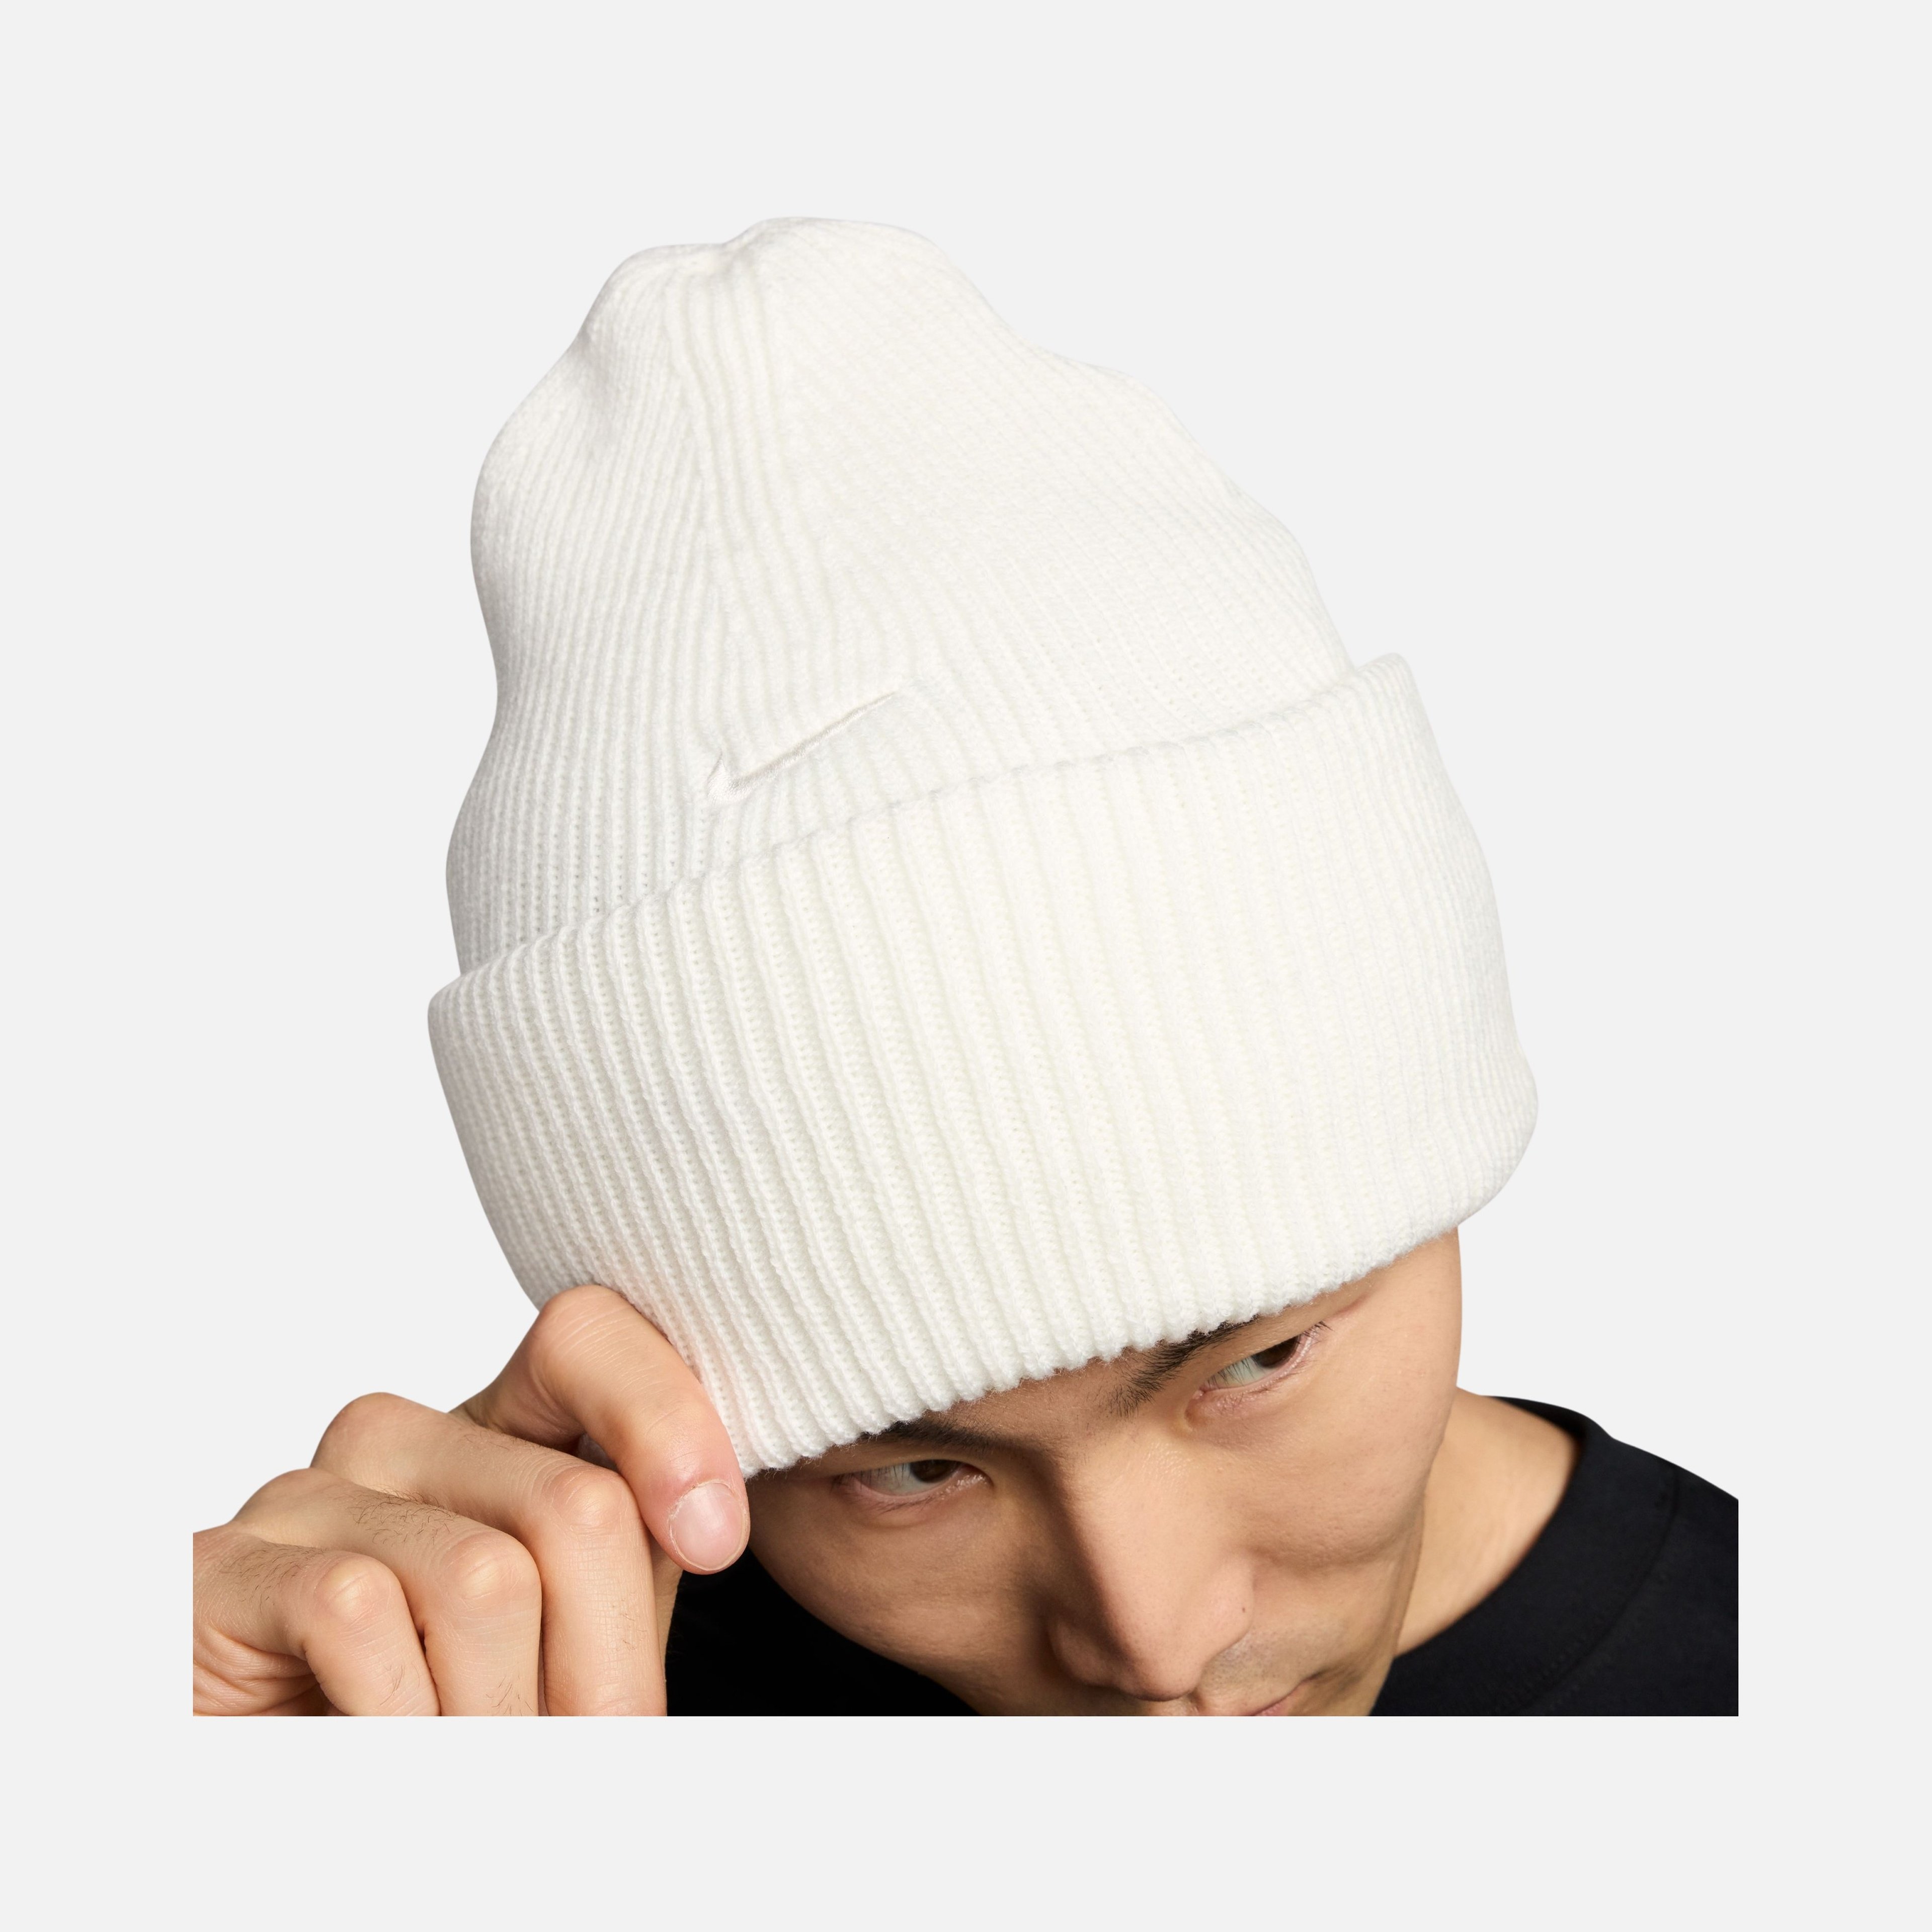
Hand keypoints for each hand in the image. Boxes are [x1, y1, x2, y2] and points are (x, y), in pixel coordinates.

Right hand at [192, 1285, 746, 1714]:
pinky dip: (404, 1716)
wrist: (286, 1805)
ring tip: (483, 1766)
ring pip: (485, 1578)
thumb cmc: (451, 1724)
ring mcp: (307, 1494)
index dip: (668, 1423)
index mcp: (498, 1434)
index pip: (588, 1336)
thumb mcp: (577, 1636)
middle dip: (606, 1661)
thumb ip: (636, 1560)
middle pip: (574, 1501)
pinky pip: (361, 1610)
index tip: (716, 1541)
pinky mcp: (222, 1568)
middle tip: (588, 1746)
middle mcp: (402, 1438)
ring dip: (508, 1715)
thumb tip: (717, 1528)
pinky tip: (391, 1747)